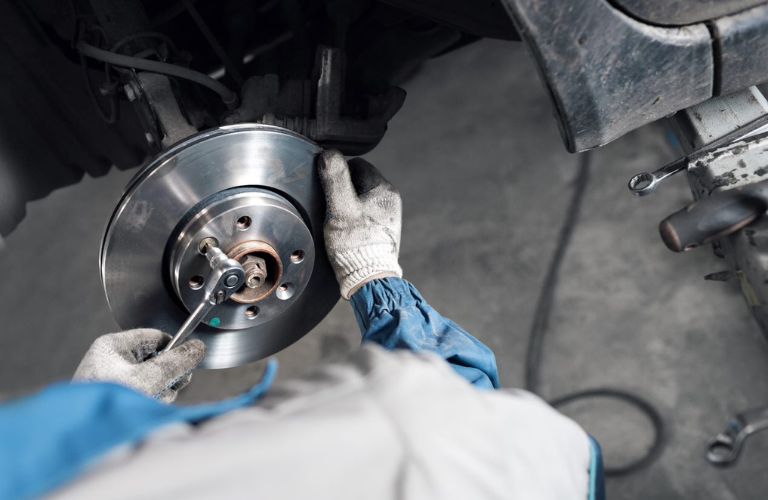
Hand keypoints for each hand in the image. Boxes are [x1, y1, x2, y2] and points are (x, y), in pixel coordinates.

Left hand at [73, 329, 205, 402]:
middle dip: (168, 375)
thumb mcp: (147, 380)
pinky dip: (151, 400)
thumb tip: (197, 348)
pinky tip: (147, 408)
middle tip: (171, 385)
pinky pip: (146, 392)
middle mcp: (112, 361)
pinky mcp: (118, 398)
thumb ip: (175, 363)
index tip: (188, 361)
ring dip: (161, 390)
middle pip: (157, 358)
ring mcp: (114, 380)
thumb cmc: (107, 406)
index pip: (155, 337)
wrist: (85, 438)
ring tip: (152, 400)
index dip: (175, 348)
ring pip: (154, 378)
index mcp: (112, 346)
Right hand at [318, 150, 401, 298]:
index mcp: (383, 189)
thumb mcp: (340, 208)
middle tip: (331, 206)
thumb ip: (335, 179)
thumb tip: (329, 153)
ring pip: (362, 199)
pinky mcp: (384, 231)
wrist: (369, 278)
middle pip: (360, 182)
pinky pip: (366, 215)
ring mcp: (389, 216)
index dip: (338, 172)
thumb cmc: (354, 245)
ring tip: (338, 221)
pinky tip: (347, 232)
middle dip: (343, 190)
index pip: (356, 165)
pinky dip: (355, 219)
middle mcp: (391, 200)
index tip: (327, 187)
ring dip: (348, 205)